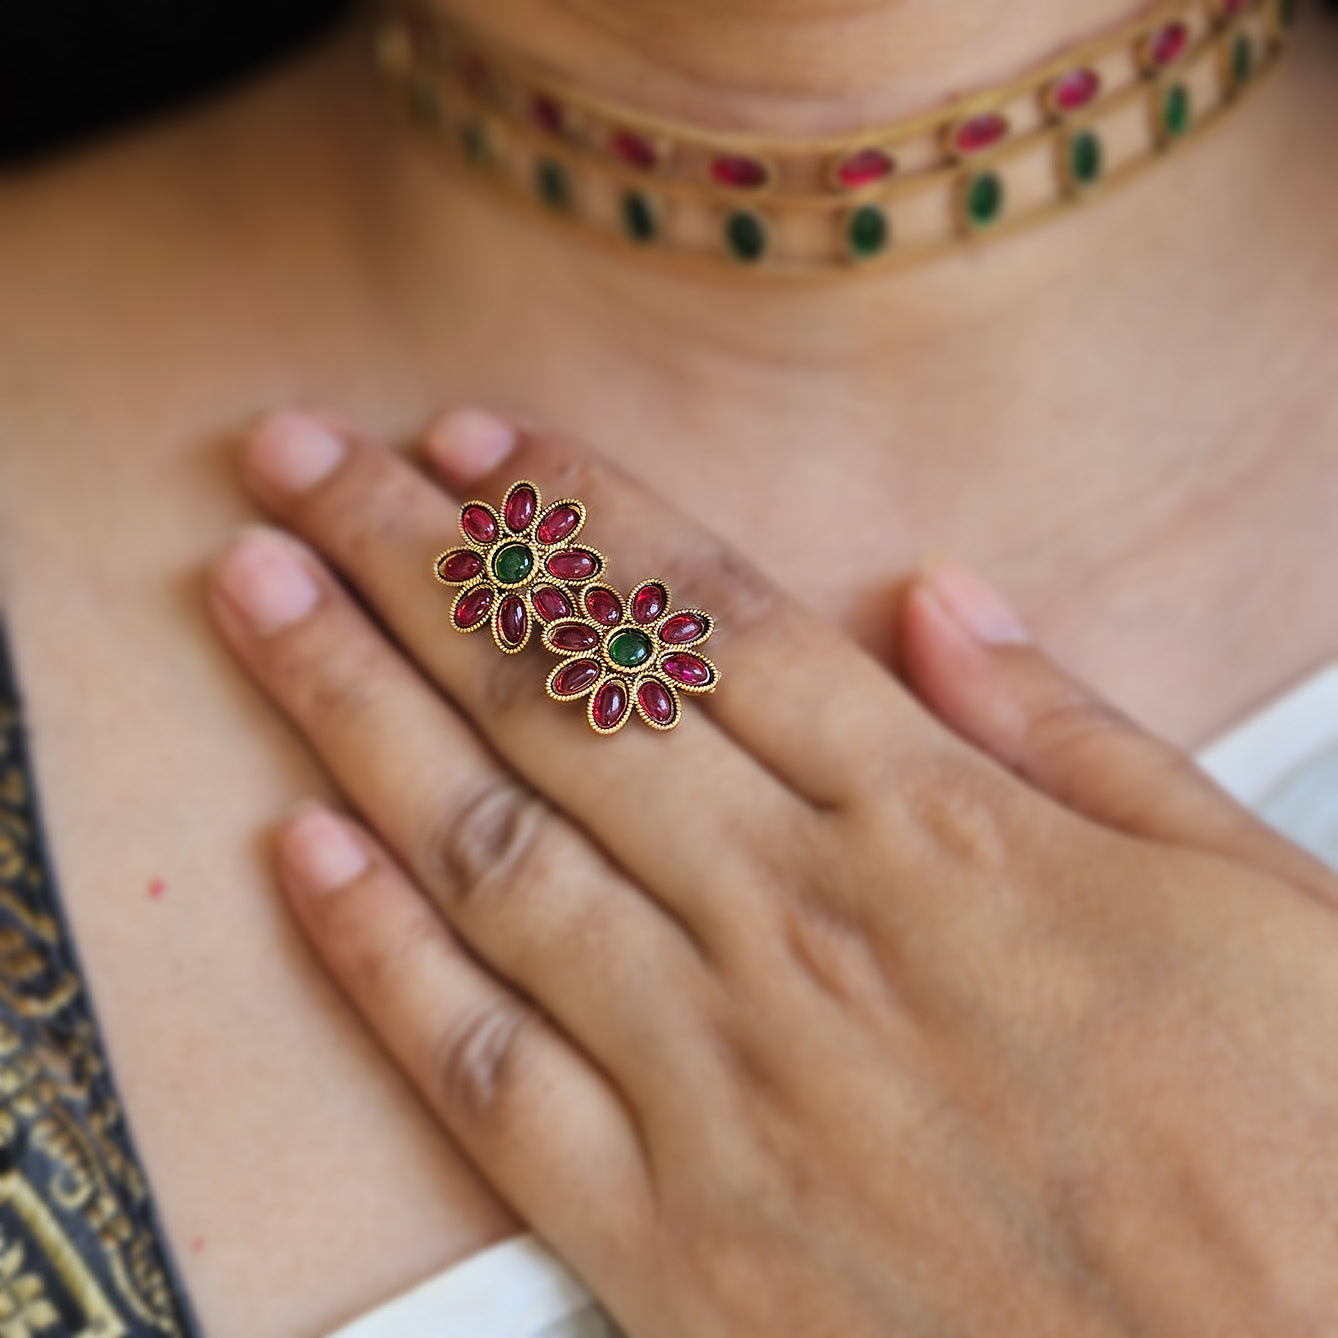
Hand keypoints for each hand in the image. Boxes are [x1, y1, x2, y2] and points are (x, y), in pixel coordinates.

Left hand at [210, 408, 1337, 1336]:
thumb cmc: (1302, 1162)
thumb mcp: (1255, 903)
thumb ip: (1081, 741)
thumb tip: (949, 604)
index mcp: (941, 834)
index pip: (706, 621)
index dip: (573, 515)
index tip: (472, 441)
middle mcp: (799, 929)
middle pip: (561, 699)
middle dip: (415, 560)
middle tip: (302, 463)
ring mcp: (722, 1083)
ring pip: (489, 846)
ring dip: (354, 703)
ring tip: (257, 592)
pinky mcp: (675, 1244)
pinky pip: (490, 1074)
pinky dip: (380, 955)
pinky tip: (300, 848)